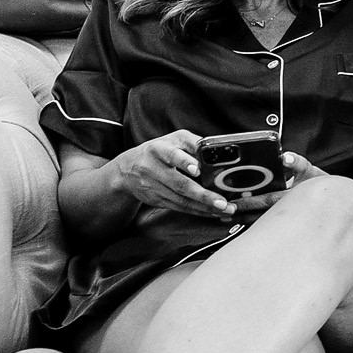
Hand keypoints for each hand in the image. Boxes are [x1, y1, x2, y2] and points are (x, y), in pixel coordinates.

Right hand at [110, 131, 233, 218]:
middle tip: (222, 202)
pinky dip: (199, 211)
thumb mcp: (173, 140)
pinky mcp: (157, 200)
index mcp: (159, 149)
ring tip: (226, 210)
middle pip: (179, 184)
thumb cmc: (158, 151)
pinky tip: (214, 213)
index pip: (172, 155)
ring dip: (205, 207)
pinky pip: (180, 207)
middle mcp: (154, 169)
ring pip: (181, 200)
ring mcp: (154, 187)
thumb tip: (217, 151)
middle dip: (203, 195)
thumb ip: (193, 143)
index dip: (184, 162)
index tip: (197, 170)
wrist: (127, 170)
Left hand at [230, 151, 326, 215]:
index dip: (248, 202)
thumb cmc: (323, 186)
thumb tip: (285, 157)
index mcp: (290, 196)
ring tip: (228, 219)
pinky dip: (255, 222)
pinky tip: (243, 221)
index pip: (265, 199)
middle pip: (259, 214)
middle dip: (241, 213)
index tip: (232, 203)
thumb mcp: (311, 171)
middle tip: (223, 213)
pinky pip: (267, 222)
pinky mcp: (287, 221)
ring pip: (262, 220)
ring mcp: (287, 217)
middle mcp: (287, 209)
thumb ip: (297, 163)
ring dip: (245, 219)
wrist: (338, 204)